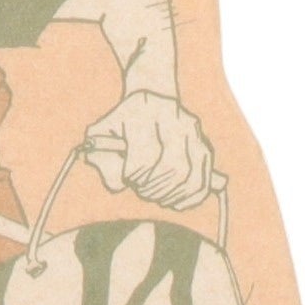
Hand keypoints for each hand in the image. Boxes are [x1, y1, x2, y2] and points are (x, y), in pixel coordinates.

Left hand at [81, 90, 216, 210]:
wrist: (149, 103)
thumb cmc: (120, 125)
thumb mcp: (100, 135)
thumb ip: (100, 159)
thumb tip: (119, 183)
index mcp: (145, 108)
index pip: (146, 155)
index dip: (134, 176)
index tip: (127, 176)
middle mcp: (175, 117)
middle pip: (173, 168)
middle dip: (153, 188)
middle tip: (141, 188)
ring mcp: (195, 132)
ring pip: (190, 177)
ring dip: (169, 195)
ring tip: (155, 194)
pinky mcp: (205, 147)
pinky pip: (203, 182)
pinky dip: (189, 199)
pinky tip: (172, 200)